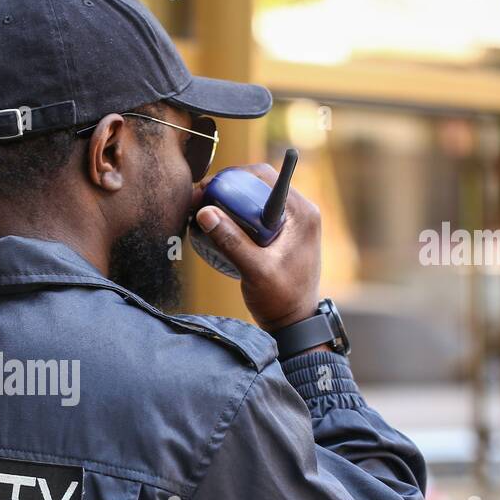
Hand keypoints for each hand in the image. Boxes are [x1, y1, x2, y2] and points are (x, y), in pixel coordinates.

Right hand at [193, 164, 321, 332]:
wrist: (294, 322)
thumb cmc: (281, 299)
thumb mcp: (255, 271)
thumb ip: (231, 241)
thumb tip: (205, 212)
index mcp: (301, 213)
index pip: (265, 176)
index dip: (233, 177)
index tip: (207, 189)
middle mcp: (299, 211)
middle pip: (257, 184)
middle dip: (226, 189)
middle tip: (199, 201)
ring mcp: (291, 221)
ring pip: (254, 198)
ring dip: (228, 202)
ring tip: (202, 213)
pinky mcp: (281, 232)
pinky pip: (255, 213)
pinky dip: (235, 215)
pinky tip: (216, 226)